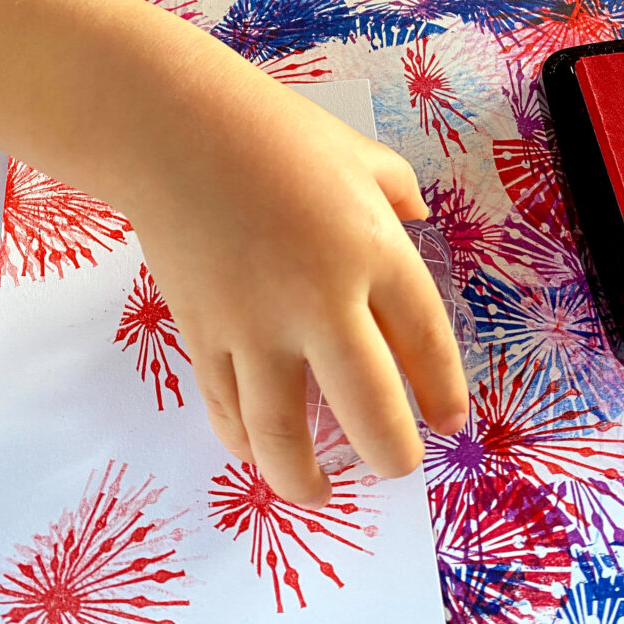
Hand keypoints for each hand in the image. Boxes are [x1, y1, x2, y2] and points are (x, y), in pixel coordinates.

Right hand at [124, 52, 470, 506]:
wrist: (174, 130)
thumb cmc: (276, 133)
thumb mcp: (360, 154)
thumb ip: (399, 192)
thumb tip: (419, 219)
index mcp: (373, 252)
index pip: (426, 343)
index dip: (444, 392)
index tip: (448, 423)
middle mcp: (320, 301)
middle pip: (369, 410)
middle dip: (391, 454)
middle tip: (396, 467)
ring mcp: (253, 325)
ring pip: (281, 433)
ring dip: (303, 478)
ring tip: (318, 492)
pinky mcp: (202, 334)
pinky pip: (224, 407)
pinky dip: (242, 441)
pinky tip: (256, 453)